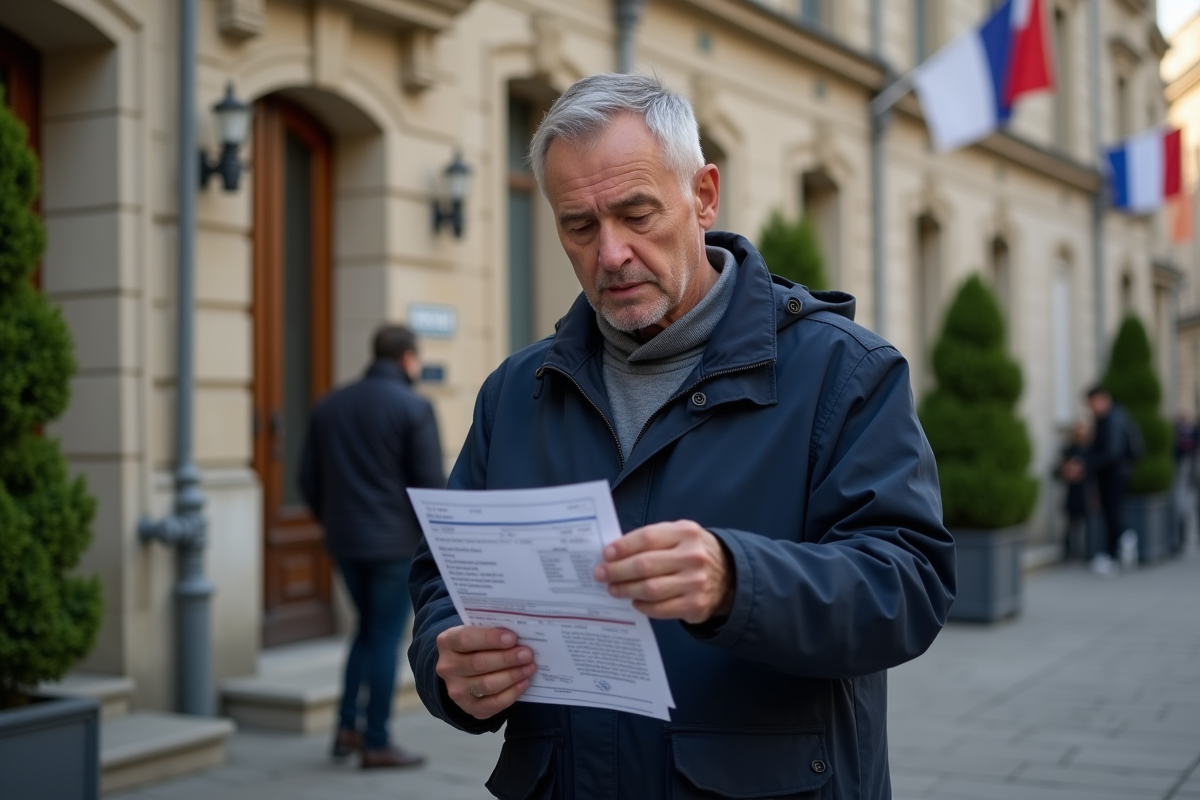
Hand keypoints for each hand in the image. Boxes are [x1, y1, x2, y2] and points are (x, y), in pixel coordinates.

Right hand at [435, 626, 536, 719]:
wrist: (464, 670)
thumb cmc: (477, 645)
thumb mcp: (478, 631)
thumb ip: (492, 630)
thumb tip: (520, 634)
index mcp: (447, 642)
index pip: (466, 639)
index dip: (490, 639)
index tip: (512, 638)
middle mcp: (448, 667)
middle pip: (478, 663)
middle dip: (506, 659)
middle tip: (527, 654)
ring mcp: (457, 690)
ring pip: (487, 684)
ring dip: (512, 675)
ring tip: (529, 667)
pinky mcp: (470, 708)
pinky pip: (493, 703)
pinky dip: (512, 693)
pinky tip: (524, 682)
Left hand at [593, 520, 733, 624]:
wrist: (729, 576)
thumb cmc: (692, 552)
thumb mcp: (679, 535)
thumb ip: (652, 540)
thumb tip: (615, 553)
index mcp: (686, 533)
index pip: (646, 538)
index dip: (622, 547)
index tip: (605, 554)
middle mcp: (692, 556)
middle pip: (645, 565)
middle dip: (617, 570)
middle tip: (600, 574)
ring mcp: (695, 582)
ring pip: (650, 589)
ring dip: (626, 590)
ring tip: (613, 589)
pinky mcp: (695, 605)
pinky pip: (660, 608)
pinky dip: (643, 606)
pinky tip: (634, 601)